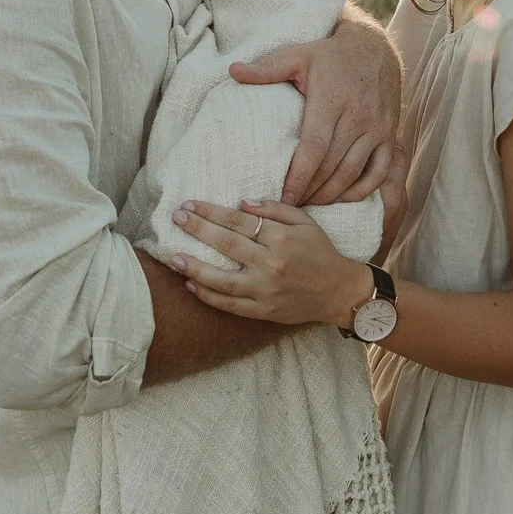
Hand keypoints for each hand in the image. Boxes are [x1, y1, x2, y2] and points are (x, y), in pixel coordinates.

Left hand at [170, 200, 370, 326]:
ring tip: (173, 257)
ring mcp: (265, 291)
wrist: (339, 292)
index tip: (190, 204)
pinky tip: (190, 285)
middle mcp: (271, 264)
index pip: (238, 221)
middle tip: (176, 218)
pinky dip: (209, 296)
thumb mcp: (305, 222)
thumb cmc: (321, 252)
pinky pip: (230, 305)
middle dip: (198, 229)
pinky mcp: (263, 311)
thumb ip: (275, 209)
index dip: (211, 211)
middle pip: (226, 244)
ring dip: (195, 268)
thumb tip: (242, 202)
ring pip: (222, 280)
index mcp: (281, 239)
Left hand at [234, 12, 401, 204]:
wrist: (375, 47)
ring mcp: (377, 128)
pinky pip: (380, 171)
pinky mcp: (390, 134)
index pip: (314, 147)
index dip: (299, 176)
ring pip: (354, 173)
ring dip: (332, 194)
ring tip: (310, 206)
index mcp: (331, 100)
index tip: (283, 197)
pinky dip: (363, 190)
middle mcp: (358, 116)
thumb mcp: (297, 55)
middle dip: (311, 191)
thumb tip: (233, 71)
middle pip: (332, 166)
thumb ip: (267, 68)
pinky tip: (343, 198)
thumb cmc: (330, 55)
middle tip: (290, 207)